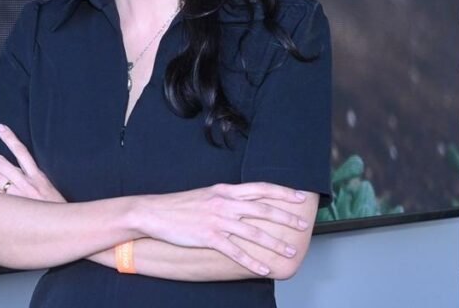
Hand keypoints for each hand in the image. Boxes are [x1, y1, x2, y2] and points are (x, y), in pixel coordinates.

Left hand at [0, 125, 65, 203]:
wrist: (66, 226)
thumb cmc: (58, 210)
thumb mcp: (51, 191)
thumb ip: (38, 181)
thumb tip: (27, 173)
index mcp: (38, 176)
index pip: (22, 151)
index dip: (10, 138)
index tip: (0, 127)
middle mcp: (28, 182)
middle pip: (3, 162)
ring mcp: (20, 194)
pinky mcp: (15, 207)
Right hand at [138, 183, 309, 275]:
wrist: (155, 212)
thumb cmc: (181, 205)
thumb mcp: (207, 194)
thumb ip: (228, 197)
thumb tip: (247, 202)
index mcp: (226, 190)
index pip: (260, 189)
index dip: (282, 192)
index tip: (300, 197)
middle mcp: (225, 203)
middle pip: (263, 209)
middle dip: (286, 218)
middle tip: (303, 226)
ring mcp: (217, 221)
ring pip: (254, 232)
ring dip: (275, 243)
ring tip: (289, 251)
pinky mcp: (209, 237)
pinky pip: (235, 251)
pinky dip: (252, 261)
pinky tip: (263, 269)